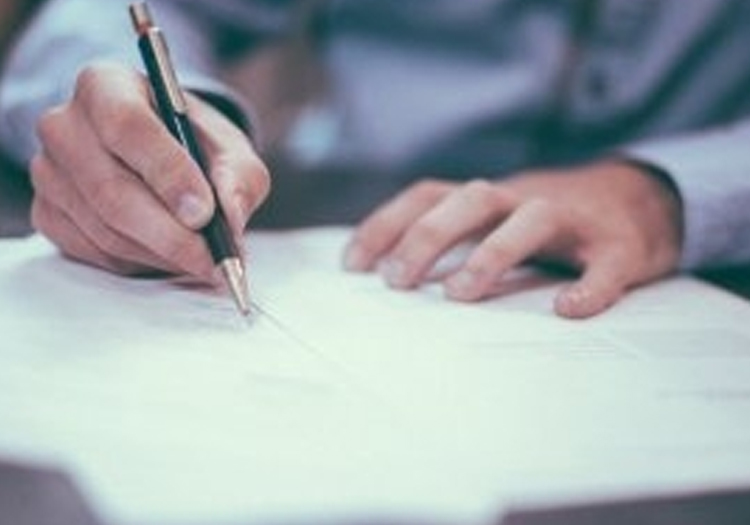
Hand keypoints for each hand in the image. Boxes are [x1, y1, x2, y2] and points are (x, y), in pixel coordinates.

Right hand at [31, 61, 268, 277]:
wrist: (161, 157)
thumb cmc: (194, 145)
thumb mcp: (230, 149)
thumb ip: (239, 177)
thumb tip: (231, 216)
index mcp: (106, 86)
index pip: (127, 126)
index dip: (168, 174)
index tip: (205, 213)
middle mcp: (65, 126)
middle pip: (111, 190)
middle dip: (171, 234)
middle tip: (213, 259)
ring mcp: (49, 173)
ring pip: (105, 230)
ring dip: (162, 254)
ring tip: (204, 260)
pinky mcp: (48, 214)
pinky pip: (95, 253)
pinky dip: (141, 263)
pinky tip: (170, 256)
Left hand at [343, 161, 682, 317]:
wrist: (642, 200)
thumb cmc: (552, 220)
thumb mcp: (497, 219)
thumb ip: (455, 236)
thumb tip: (390, 274)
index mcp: (491, 198)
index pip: (429, 196)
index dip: (387, 224)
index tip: (353, 264)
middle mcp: (525, 199)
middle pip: (471, 199)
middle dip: (428, 236)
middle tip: (397, 281)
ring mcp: (574, 219)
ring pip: (533, 219)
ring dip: (493, 253)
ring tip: (460, 293)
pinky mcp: (620, 246)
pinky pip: (607, 264)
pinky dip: (590, 287)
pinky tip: (569, 310)